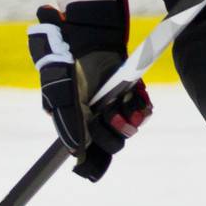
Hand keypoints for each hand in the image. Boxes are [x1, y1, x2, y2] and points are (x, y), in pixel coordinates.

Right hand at [27, 0, 152, 181]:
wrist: (90, 36)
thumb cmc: (70, 64)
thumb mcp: (63, 93)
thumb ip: (69, 123)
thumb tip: (75, 154)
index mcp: (77, 122)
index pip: (88, 154)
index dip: (95, 162)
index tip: (98, 168)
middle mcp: (96, 118)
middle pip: (112, 143)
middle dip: (115, 131)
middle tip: (113, 114)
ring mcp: (114, 107)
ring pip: (129, 129)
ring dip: (129, 117)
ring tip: (125, 101)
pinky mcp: (130, 95)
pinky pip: (142, 112)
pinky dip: (142, 106)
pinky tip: (136, 95)